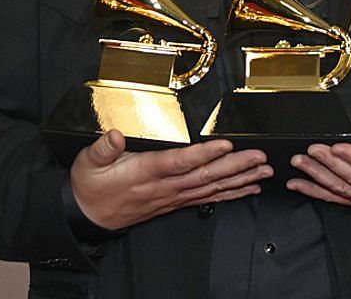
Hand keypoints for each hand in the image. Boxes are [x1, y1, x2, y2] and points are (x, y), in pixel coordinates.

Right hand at [70, 130, 270, 229]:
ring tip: (263, 172)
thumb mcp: (89, 162)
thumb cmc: (91, 186)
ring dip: (239, 180)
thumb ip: (104, 148)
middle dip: (235, 166)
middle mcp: (164, 187)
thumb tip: (115, 135)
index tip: (225, 144)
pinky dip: (229, 194)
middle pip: (205, 176)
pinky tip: (247, 188)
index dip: (204, 154)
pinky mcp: (175, 202)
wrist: (87, 215)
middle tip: (259, 158)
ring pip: (211, 189)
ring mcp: (172, 197)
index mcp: (145, 172)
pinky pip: (207, 199)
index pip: (180, 162)